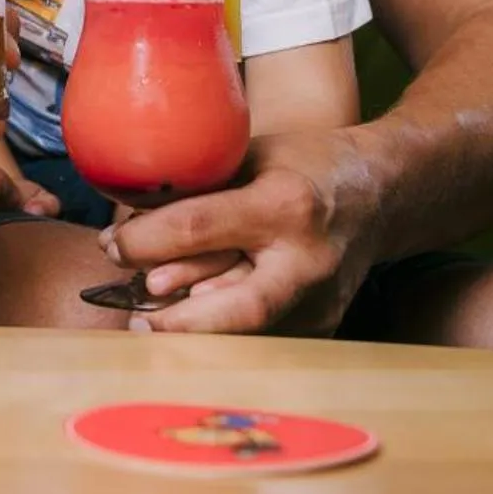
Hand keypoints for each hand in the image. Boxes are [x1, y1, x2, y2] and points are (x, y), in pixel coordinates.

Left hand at [100, 127, 380, 335]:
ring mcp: (321, 301)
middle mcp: (307, 260)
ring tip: (149, 326)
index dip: (144, 240)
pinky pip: (265, 338)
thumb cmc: (303, 164)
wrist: (381, 193)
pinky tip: (190, 329)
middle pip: (238, 307)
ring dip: (196, 333)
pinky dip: (223, 335)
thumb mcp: (248, 155)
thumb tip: (129, 219)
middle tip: (134, 324)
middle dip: (179, 322)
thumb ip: (197, 187)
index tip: (111, 247)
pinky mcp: (323, 325)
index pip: (199, 226)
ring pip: (250, 333)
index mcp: (284, 204)